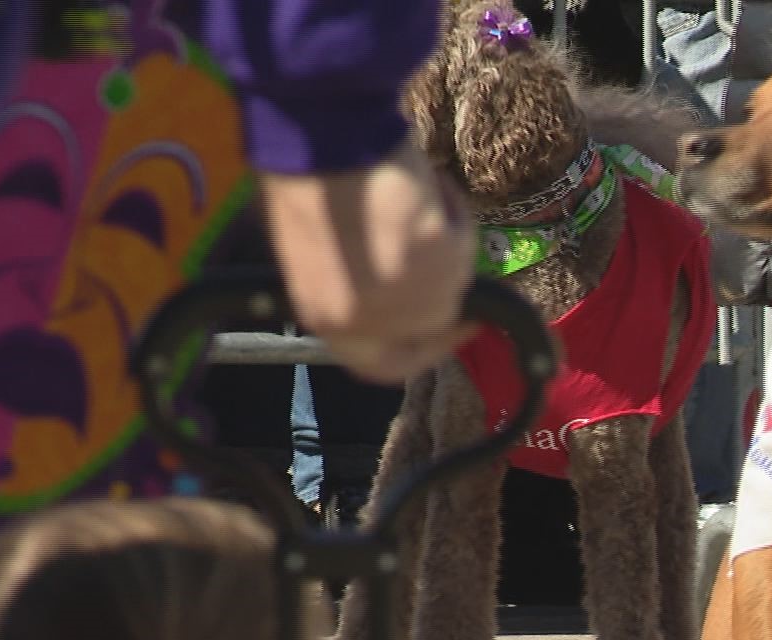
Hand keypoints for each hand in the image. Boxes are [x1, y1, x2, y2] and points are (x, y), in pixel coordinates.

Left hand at [258, 143, 475, 383]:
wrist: (319, 140)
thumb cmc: (308, 185)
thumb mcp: (320, 259)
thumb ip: (358, 292)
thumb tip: (398, 290)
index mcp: (330, 322)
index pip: (386, 366)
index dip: (421, 352)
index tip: (446, 329)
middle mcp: (371, 320)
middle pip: (431, 326)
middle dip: (445, 293)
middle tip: (454, 259)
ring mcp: (409, 293)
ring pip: (454, 283)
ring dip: (447, 244)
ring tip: (421, 201)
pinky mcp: (439, 257)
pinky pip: (462, 242)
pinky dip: (452, 213)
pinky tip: (427, 188)